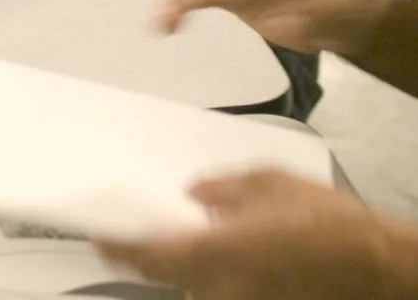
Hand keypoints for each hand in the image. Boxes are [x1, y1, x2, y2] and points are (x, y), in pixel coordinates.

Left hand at [98, 170, 403, 299]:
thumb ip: (222, 189)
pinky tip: (208, 253)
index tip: (97, 234)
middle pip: (163, 276)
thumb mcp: (269, 182)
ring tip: (164, 238)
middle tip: (121, 234)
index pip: (150, 254)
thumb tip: (195, 194)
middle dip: (139, 256)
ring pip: (189, 287)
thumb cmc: (327, 222)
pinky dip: (202, 274)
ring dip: (172, 266)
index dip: (118, 246)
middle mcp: (224, 286)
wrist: (374, 265)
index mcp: (221, 250)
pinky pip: (214, 291)